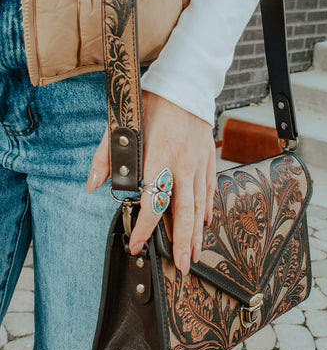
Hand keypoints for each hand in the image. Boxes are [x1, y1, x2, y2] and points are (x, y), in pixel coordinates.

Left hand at [86, 90, 215, 274]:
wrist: (186, 83)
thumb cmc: (153, 102)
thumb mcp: (121, 124)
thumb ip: (105, 157)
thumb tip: (93, 185)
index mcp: (160, 156)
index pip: (153, 201)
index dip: (145, 227)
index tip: (138, 244)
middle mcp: (183, 164)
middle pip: (184, 211)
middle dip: (182, 242)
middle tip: (181, 266)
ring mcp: (199, 164)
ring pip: (200, 206)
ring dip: (196, 233)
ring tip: (194, 255)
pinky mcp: (209, 160)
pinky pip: (209, 191)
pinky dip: (206, 210)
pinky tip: (204, 224)